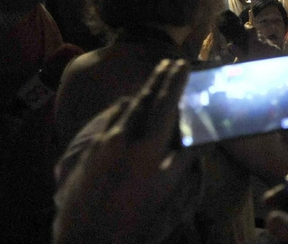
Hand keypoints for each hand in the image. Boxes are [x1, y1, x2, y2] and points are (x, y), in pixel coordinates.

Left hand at [52, 60, 194, 243]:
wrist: (86, 236)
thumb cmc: (133, 217)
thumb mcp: (166, 190)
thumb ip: (183, 159)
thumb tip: (200, 136)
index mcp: (147, 147)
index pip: (165, 104)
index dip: (175, 82)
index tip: (183, 64)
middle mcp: (123, 136)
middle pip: (144, 98)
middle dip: (158, 78)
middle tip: (169, 62)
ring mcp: (103, 141)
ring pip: (125, 107)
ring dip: (141, 91)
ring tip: (153, 81)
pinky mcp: (89, 150)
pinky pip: (110, 119)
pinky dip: (124, 107)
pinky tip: (126, 107)